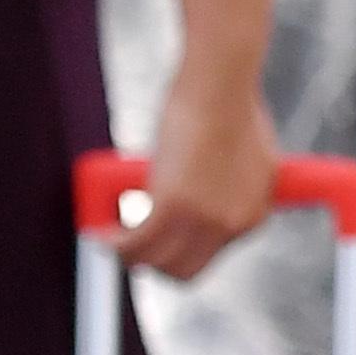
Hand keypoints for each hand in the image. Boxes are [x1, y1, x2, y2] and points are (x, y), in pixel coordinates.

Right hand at [118, 58, 278, 281]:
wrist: (220, 83)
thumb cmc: (232, 105)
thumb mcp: (255, 154)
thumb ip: (242, 180)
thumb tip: (218, 188)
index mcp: (253, 216)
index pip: (209, 255)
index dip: (178, 247)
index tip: (157, 232)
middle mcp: (231, 226)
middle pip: (184, 271)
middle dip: (153, 262)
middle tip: (131, 241)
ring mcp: (202, 220)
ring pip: (154, 262)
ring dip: (128, 254)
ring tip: (108, 236)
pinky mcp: (170, 206)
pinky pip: (134, 243)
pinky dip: (112, 242)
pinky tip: (100, 234)